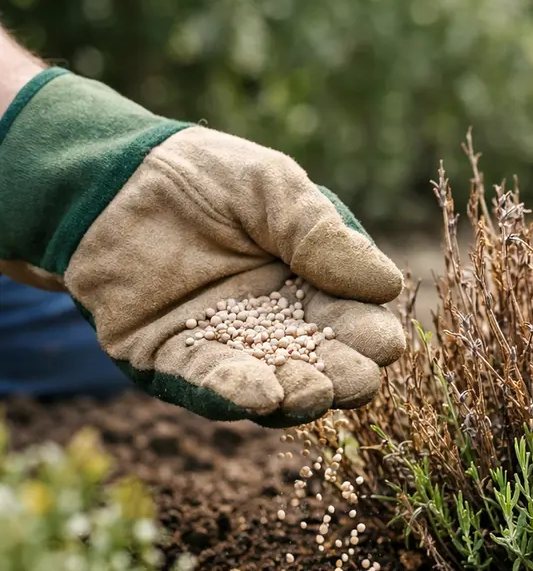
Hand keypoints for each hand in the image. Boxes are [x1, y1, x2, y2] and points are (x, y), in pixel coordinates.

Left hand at [0, 68, 405, 426]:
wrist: (108, 175)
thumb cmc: (202, 174)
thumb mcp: (273, 187)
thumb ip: (322, 234)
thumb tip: (386, 286)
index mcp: (312, 287)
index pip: (355, 324)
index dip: (372, 338)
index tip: (383, 341)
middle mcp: (274, 326)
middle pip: (324, 366)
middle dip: (344, 378)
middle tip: (356, 378)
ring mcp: (224, 348)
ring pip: (271, 388)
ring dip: (296, 396)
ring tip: (312, 390)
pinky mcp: (168, 360)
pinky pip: (204, 384)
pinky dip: (232, 392)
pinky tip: (258, 393)